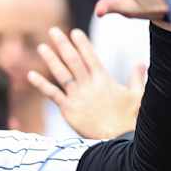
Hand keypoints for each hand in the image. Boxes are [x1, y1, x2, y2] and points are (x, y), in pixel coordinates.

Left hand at [28, 27, 143, 138]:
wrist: (119, 139)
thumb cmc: (131, 119)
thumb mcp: (138, 95)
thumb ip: (137, 77)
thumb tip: (140, 63)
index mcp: (104, 80)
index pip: (91, 56)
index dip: (82, 43)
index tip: (74, 32)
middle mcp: (89, 85)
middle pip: (73, 60)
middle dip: (63, 44)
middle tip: (53, 31)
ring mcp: (77, 96)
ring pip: (61, 74)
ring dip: (50, 59)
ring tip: (41, 47)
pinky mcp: (68, 109)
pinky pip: (52, 94)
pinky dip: (41, 84)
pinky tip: (31, 75)